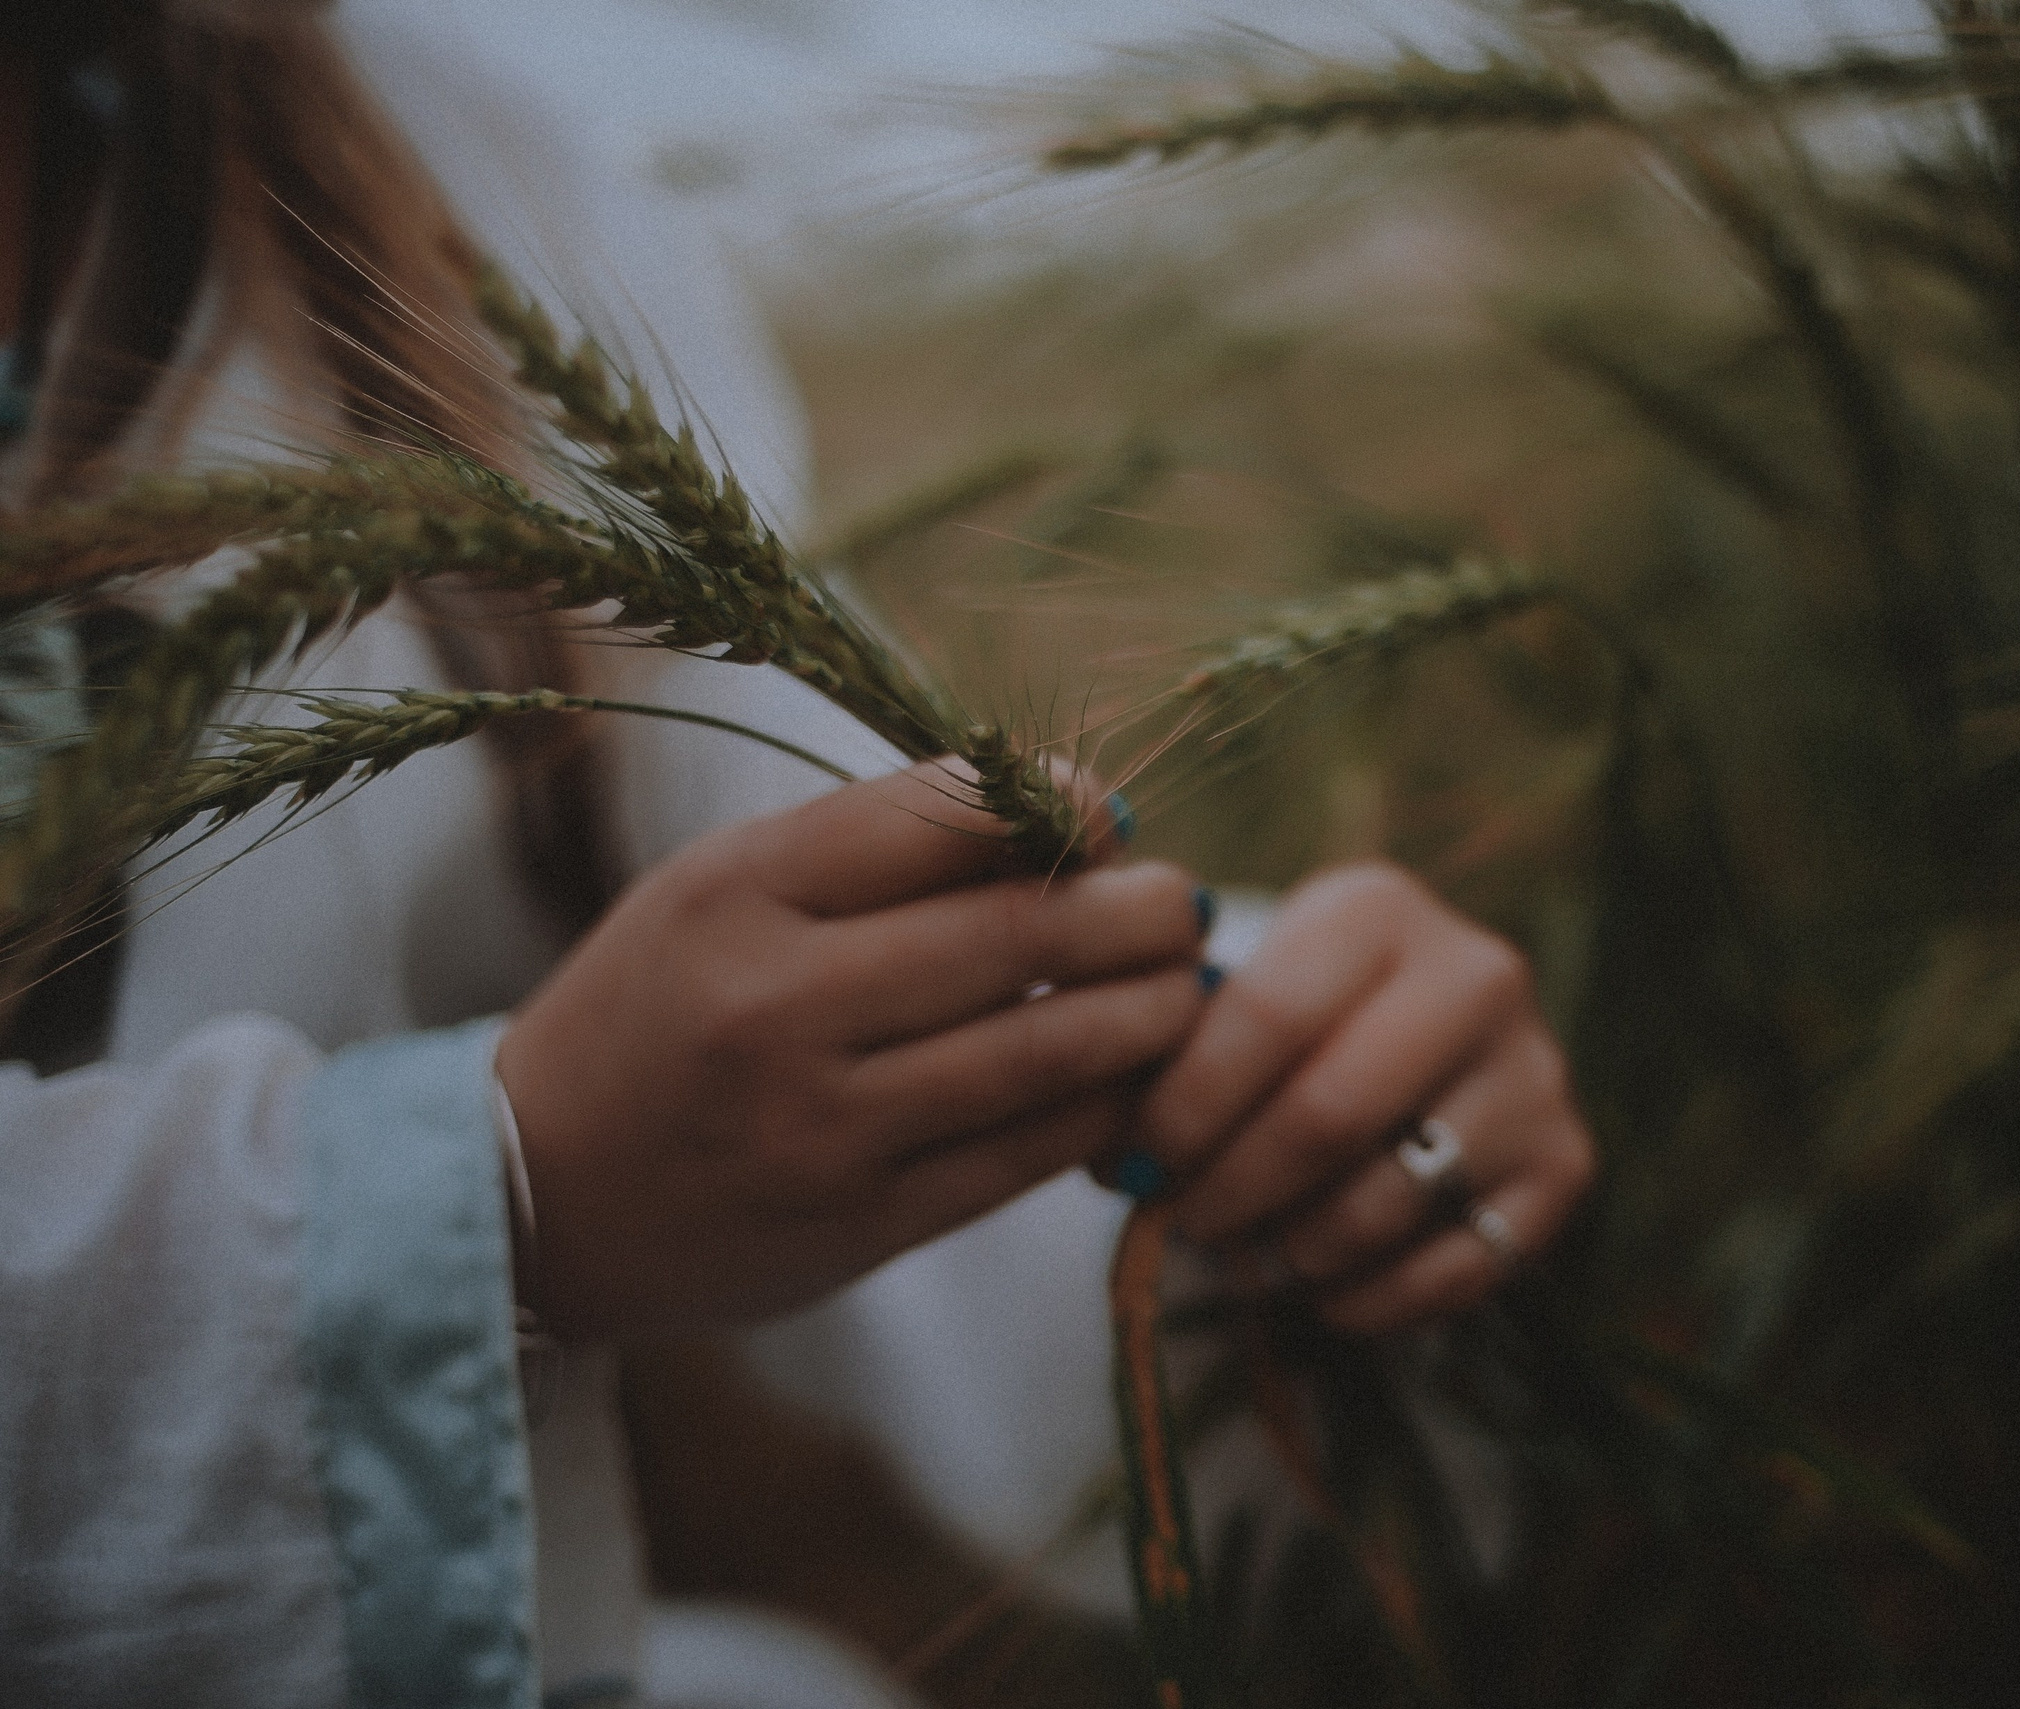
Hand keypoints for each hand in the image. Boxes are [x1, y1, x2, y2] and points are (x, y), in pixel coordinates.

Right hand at [497, 759, 1211, 1339]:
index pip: (942, 816)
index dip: (1059, 804)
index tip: (1109, 812)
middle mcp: (779, 1006)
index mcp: (739, 892)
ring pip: (1044, 1050)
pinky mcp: (862, 1227)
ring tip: (1185, 983)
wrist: (535, 1192)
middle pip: (1018, 932)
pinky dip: (1099, 1105)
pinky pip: (1024, 1153)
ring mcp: (823, 1127)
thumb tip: (1075, 818)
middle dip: (1137, 909)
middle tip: (1181, 902)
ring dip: (1148, 1010)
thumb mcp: (723, 889)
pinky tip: (1129, 1075)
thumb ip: (877, 850)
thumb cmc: (660, 1007)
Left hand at [1133, 862, 1594, 1332]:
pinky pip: (1453, 1268)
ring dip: (1293, 1250)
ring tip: (1248, 1252)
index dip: (1185, 1105)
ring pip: (1387, 1200)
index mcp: (1377, 908)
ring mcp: (1535, 1070)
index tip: (1134, 1163)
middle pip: (1330, 1114)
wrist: (1429, 1028)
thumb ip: (1169, 1050)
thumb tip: (1110, 1154)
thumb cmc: (1295, 1017)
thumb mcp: (1236, 991)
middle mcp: (1478, 974)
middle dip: (1232, 1188)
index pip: (1266, 1014)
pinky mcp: (1567, 1163)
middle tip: (1183, 1221)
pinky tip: (1319, 1289)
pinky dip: (1367, 1299)